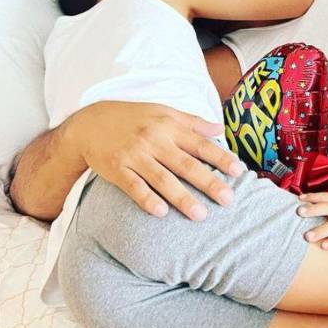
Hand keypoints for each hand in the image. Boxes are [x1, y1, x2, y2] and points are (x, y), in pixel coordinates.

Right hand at [65, 101, 245, 219]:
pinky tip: (161, 212)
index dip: (220, 158)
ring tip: (200, 215)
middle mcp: (154, 141)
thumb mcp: (163, 112)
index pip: (200, 144)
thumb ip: (192, 122)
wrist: (89, 123)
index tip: (238, 171)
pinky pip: (133, 187)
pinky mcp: (116, 169)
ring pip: (162, 179)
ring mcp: (135, 155)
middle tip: (228, 200)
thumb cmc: (133, 118)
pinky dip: (147, 199)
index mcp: (169, 127)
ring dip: (182, 197)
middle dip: (208, 182)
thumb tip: (220, 130)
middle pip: (186, 164)